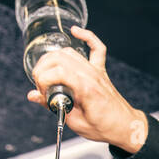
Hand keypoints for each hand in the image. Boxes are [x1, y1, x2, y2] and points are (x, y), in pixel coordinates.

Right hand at [26, 26, 148, 151]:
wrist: (125, 126)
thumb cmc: (104, 127)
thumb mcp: (74, 122)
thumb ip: (52, 106)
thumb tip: (34, 96)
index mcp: (86, 89)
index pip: (57, 72)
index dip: (43, 81)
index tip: (41, 93)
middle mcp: (91, 75)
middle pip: (59, 58)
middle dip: (43, 69)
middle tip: (41, 86)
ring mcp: (96, 70)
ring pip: (69, 52)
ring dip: (52, 58)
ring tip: (47, 73)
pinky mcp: (100, 70)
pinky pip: (96, 47)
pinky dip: (86, 36)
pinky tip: (75, 31)